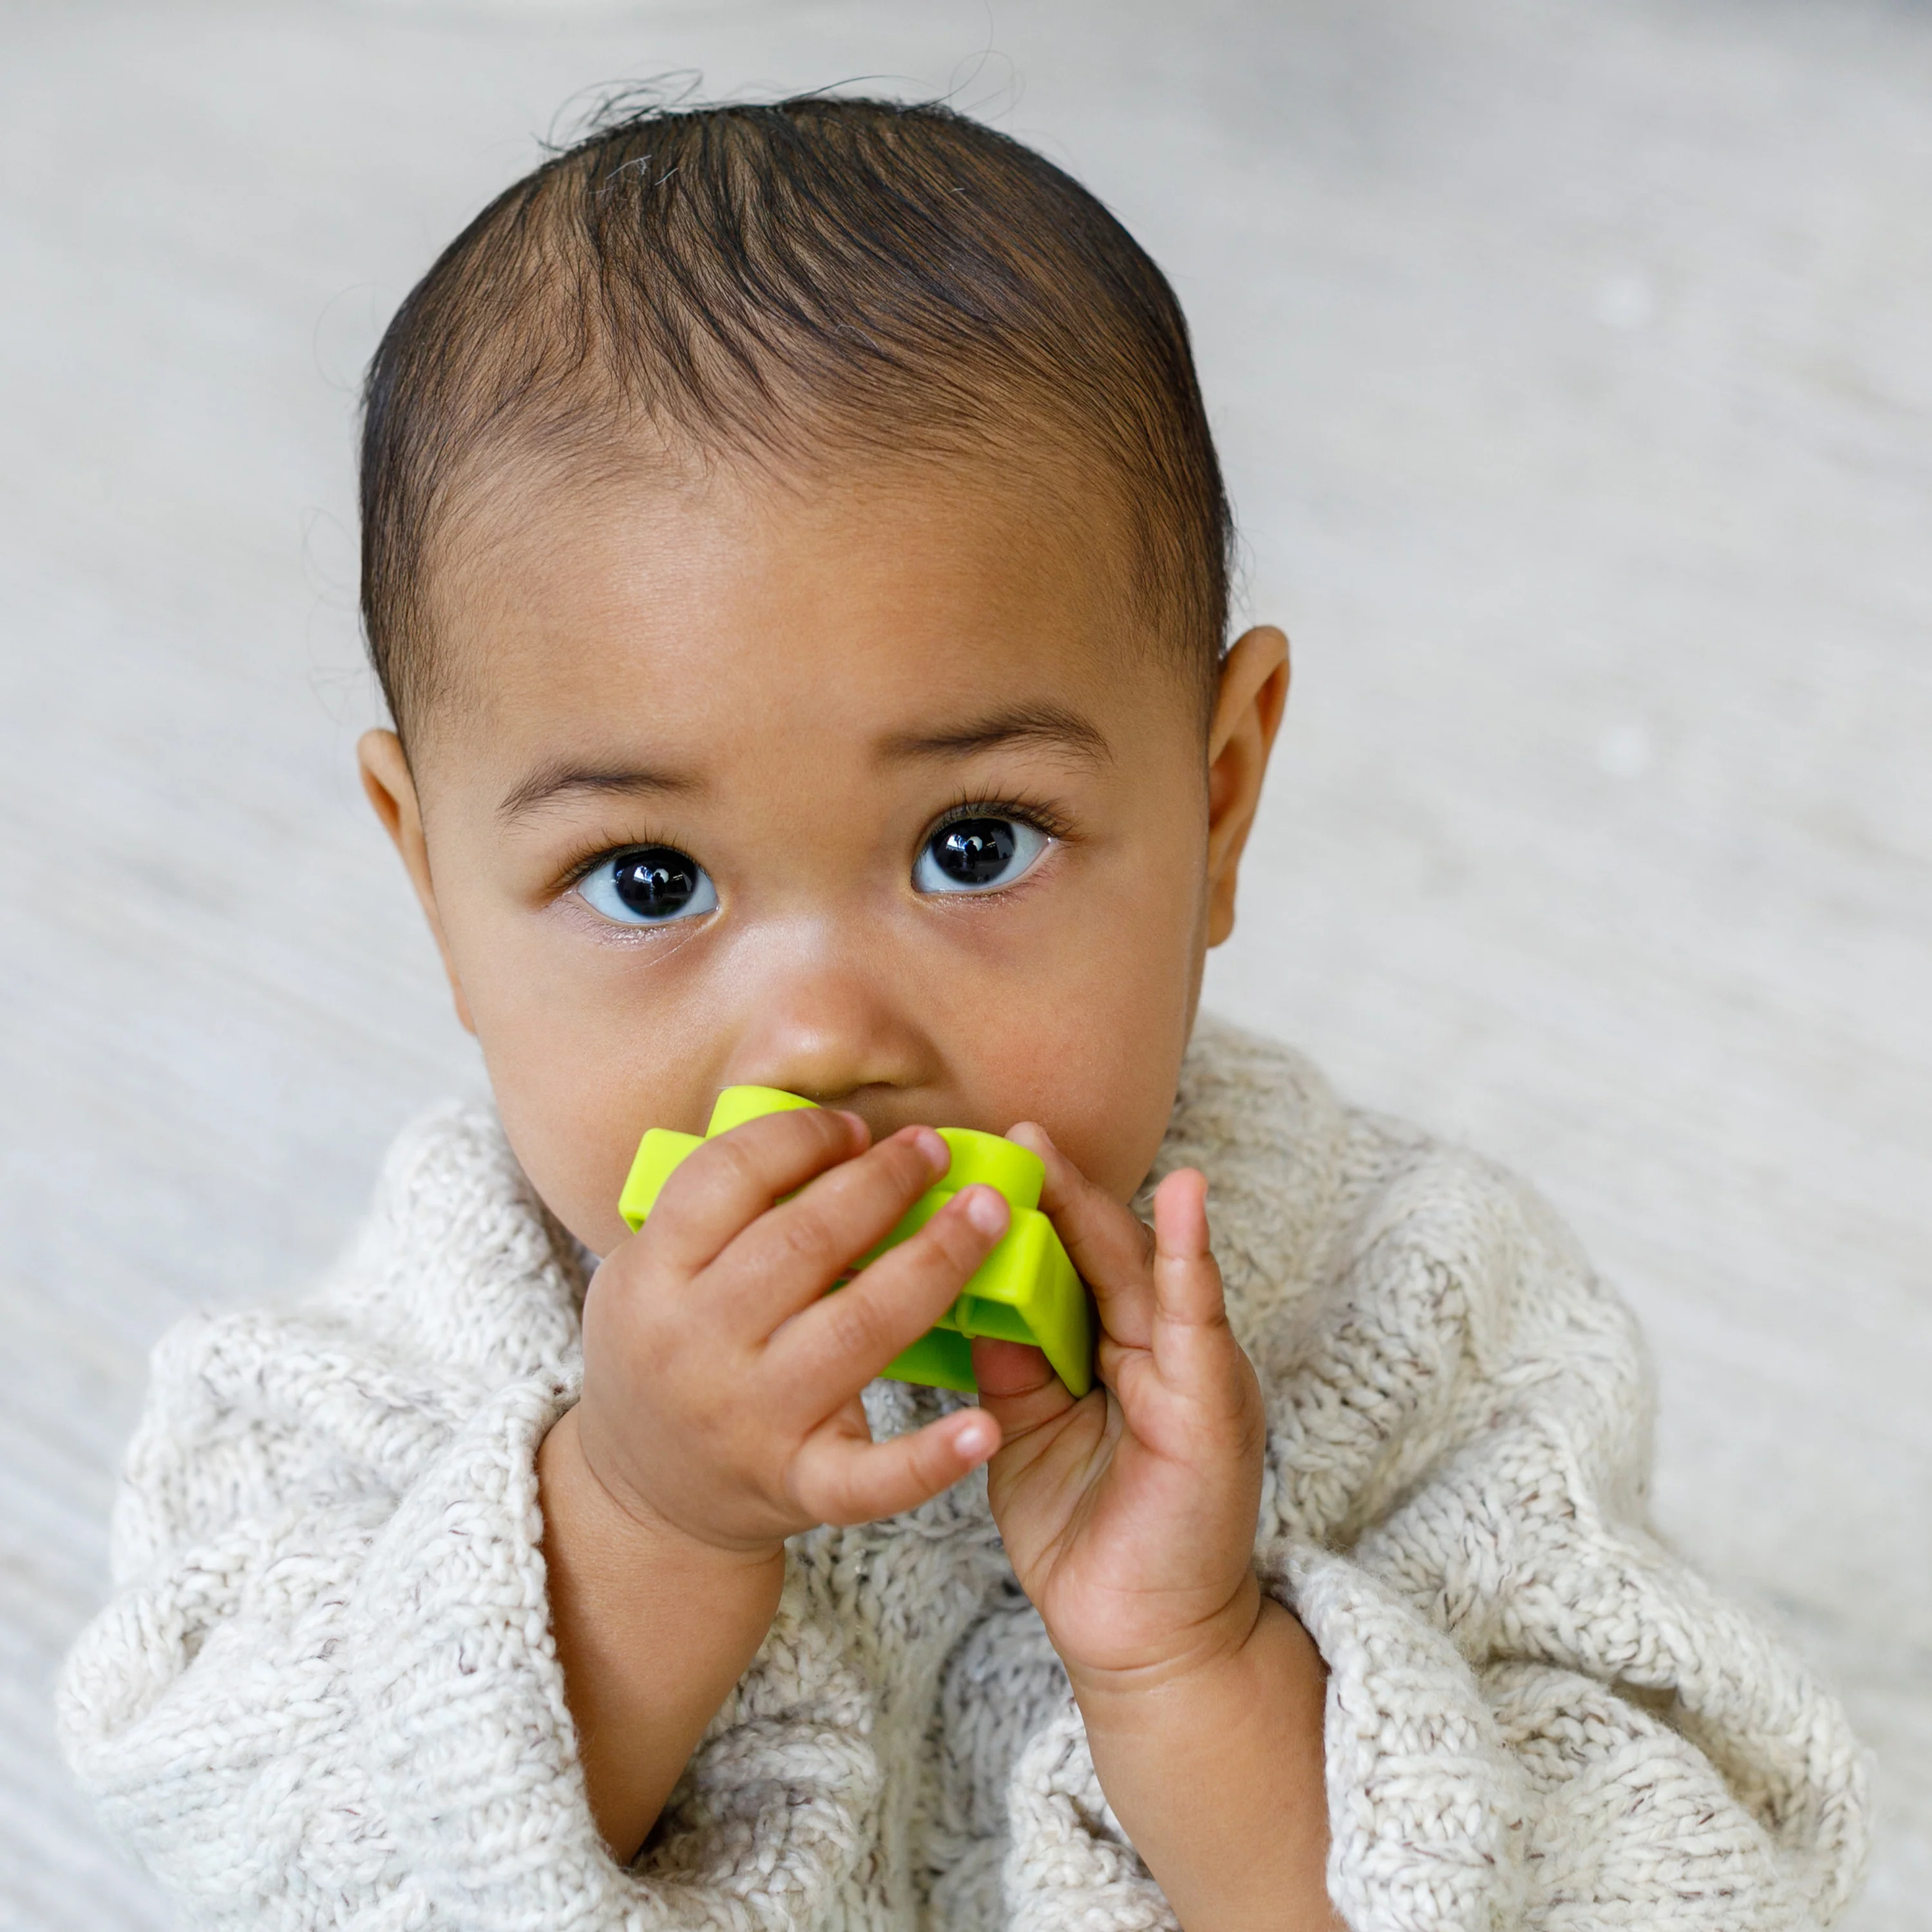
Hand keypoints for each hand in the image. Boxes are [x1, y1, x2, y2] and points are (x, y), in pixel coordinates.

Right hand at [572, 1106, 1010, 1558]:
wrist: (643, 1497)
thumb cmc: (665, 1352)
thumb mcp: (652, 1270)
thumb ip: (718, 1207)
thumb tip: (833, 1134)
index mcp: (652, 1276)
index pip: (727, 1177)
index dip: (802, 1138)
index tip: (856, 1130)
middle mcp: (693, 1346)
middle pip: (804, 1242)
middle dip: (884, 1183)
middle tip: (936, 1150)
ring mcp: (747, 1421)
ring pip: (857, 1329)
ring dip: (936, 1262)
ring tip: (989, 1214)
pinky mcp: (796, 1487)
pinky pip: (870, 1477)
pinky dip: (931, 1458)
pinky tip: (985, 1428)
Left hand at [976, 1128, 1267, 1689]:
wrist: (1142, 1642)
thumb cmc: (1086, 1534)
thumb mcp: (1028, 1431)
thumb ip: (1012, 1361)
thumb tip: (968, 1286)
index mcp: (1120, 1354)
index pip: (1077, 1265)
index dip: (1040, 1210)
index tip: (993, 1156)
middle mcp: (1162, 1352)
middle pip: (1108, 1255)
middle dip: (1062, 1193)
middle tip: (1015, 1132)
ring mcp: (1195, 1375)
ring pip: (1148, 1272)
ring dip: (1105, 1207)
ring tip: (1055, 1151)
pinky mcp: (1214, 1408)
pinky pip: (1198, 1322)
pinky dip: (1190, 1258)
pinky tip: (1185, 1201)